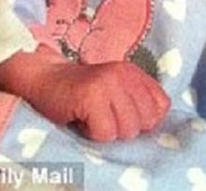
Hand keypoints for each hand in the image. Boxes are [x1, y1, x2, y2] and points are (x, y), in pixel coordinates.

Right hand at [0, 48, 169, 141]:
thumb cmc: (80, 93)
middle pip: (144, 124)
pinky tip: (81, 118)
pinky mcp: (91, 96)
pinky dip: (92, 133)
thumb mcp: (116, 91)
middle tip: (101, 115)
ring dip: (106, 131)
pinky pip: (105, 134)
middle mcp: (124, 74)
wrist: (44, 78)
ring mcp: (108, 83)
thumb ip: (139, 102)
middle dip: (123, 128)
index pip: (161, 108)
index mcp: (134, 72)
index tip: (119, 113)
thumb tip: (157, 125)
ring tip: (91, 116)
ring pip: (126, 130)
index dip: (142, 120)